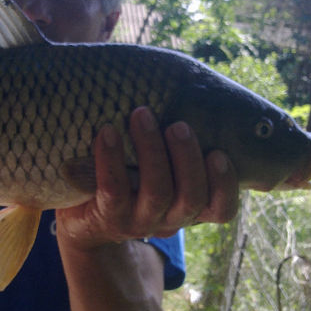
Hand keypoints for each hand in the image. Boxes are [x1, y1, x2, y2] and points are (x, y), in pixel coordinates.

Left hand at [56, 106, 238, 249]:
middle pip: (191, 197)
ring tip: (142, 115)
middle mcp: (169, 221)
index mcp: (189, 209)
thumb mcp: (160, 171)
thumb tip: (190, 88)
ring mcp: (139, 222)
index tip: (218, 153)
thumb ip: (177, 148)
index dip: (225, 184)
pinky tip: (107, 132)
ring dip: (152, 150)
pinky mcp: (108, 218)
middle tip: (178, 125)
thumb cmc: (129, 182)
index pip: (221, 210)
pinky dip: (111, 159)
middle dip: (187, 157)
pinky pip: (113, 189)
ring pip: (157, 193)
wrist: (84, 220)